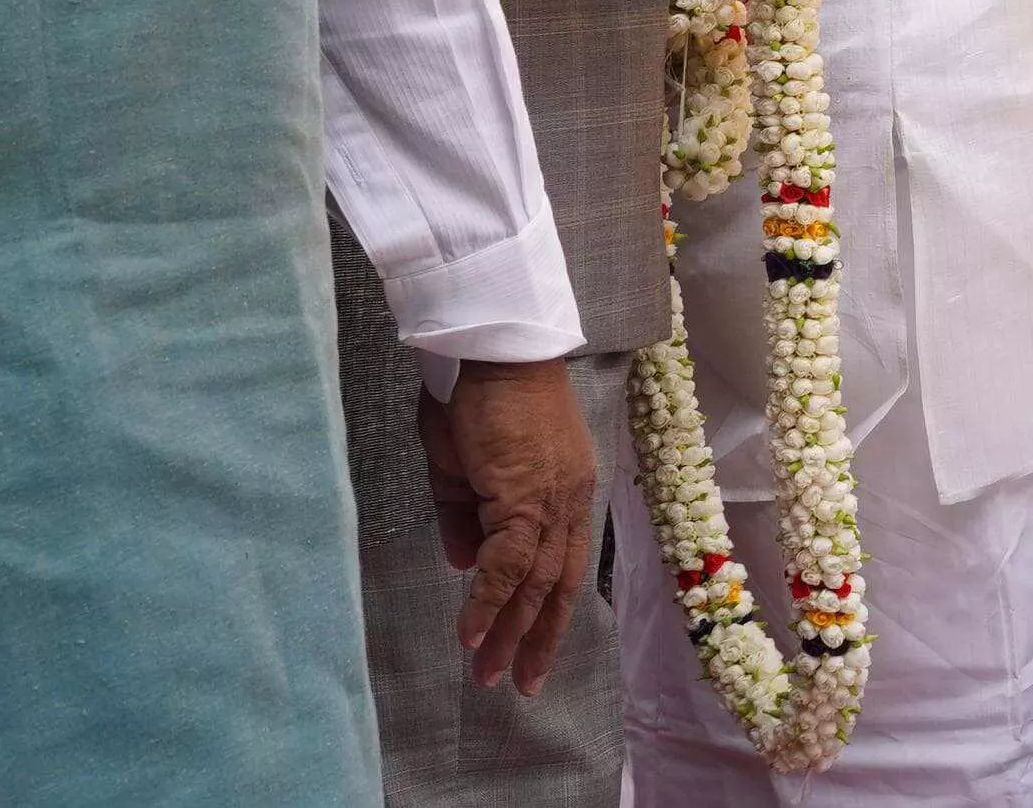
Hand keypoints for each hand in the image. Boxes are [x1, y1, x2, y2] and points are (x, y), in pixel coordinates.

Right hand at [419, 358, 598, 696]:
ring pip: (537, 582)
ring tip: (487, 673)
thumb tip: (467, 569)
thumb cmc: (476, 396)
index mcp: (563, 493)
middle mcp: (569, 501)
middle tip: (518, 684)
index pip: (562, 565)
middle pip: (558, 585)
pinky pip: (509, 563)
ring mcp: (553, 500)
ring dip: (511, 632)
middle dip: (536, 639)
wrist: (490, 347)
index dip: (548, 613)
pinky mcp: (526, 496)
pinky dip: (490, 602)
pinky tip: (471, 633)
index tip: (532, 652)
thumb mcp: (463, 469)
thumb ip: (468, 521)